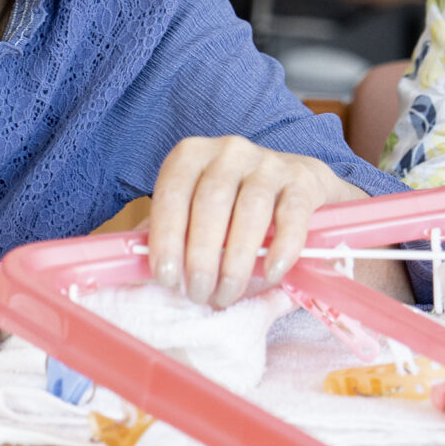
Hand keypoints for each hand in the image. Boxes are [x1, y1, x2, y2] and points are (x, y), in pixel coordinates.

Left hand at [146, 136, 356, 307]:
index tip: (167, 278)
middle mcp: (229, 151)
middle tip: (199, 294)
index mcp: (192, 156)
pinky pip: (292, 213)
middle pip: (210, 203)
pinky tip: (271, 273)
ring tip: (228, 293)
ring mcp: (269, 162)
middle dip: (201, 256)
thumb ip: (172, 234)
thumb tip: (140, 271)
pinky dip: (282, 247)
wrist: (298, 186)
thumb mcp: (197, 212)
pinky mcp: (304, 178)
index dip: (166, 237)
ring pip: (250, 209)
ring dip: (236, 259)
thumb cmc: (235, 207)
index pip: (172, 193)